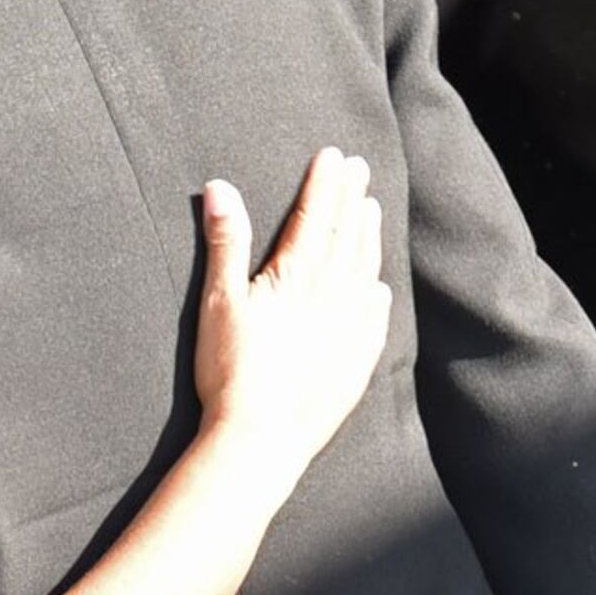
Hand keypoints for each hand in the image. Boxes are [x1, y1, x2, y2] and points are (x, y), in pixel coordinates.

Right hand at [193, 149, 389, 477]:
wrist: (260, 438)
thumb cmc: (230, 371)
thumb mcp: (217, 301)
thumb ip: (225, 242)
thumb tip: (221, 187)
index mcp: (297, 279)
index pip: (315, 218)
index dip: (324, 184)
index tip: (333, 155)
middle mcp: (332, 299)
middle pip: (346, 238)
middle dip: (352, 201)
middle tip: (361, 171)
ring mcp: (348, 332)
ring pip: (364, 272)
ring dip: (368, 239)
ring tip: (372, 213)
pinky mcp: (353, 364)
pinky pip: (374, 320)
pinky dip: (376, 296)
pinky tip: (377, 287)